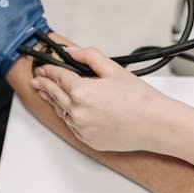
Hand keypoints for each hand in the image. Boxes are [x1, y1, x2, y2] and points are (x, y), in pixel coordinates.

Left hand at [30, 47, 193, 152]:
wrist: (156, 125)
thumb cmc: (140, 100)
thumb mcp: (114, 69)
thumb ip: (89, 56)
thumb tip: (71, 52)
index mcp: (82, 91)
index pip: (58, 77)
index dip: (49, 69)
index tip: (44, 67)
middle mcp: (78, 112)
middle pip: (55, 95)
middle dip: (45, 85)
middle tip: (38, 80)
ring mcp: (82, 129)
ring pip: (61, 112)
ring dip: (54, 101)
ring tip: (47, 93)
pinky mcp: (88, 140)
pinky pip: (72, 126)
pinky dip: (68, 116)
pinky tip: (68, 110)